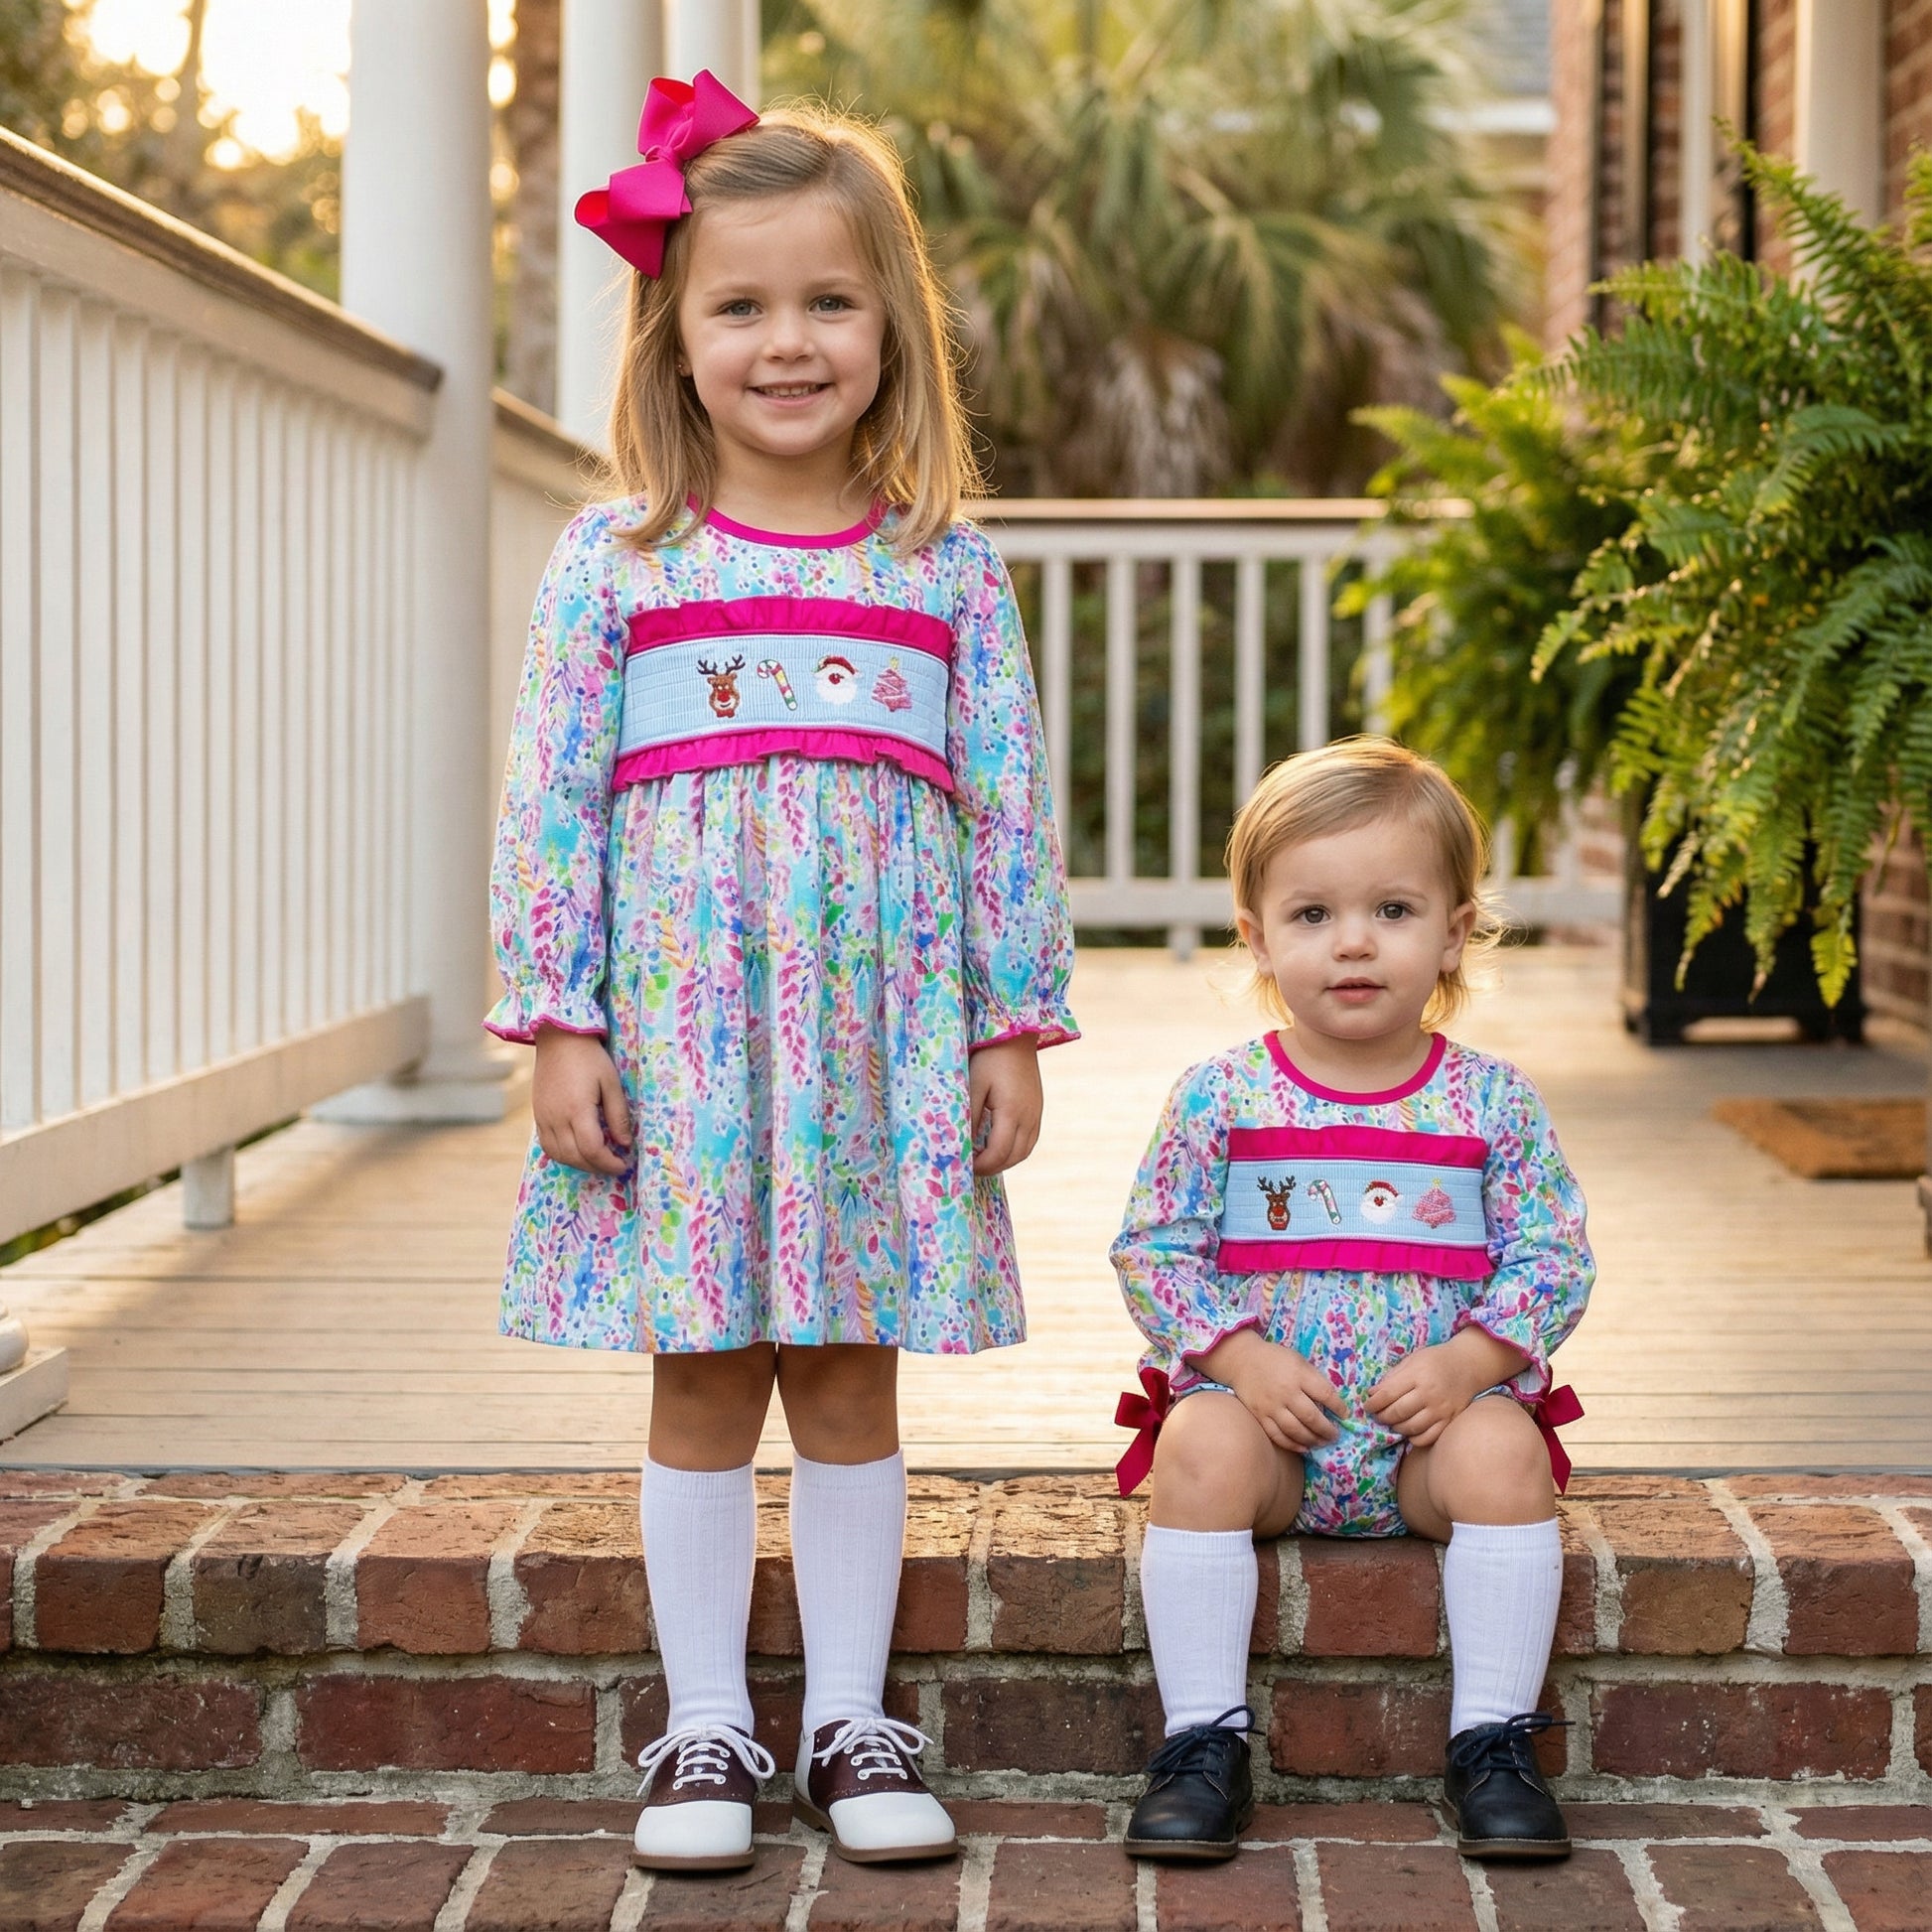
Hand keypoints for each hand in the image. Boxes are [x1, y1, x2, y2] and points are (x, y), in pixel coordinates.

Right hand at [531, 1028, 632, 1175]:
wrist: (558, 1039)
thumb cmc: (590, 1058)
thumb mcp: (611, 1083)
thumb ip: (618, 1115)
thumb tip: (624, 1144)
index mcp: (577, 1109)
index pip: (592, 1149)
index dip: (609, 1163)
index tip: (623, 1165)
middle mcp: (556, 1117)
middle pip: (575, 1156)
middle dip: (597, 1167)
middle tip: (614, 1165)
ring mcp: (543, 1117)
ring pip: (558, 1155)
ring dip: (579, 1164)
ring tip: (598, 1161)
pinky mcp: (537, 1115)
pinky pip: (547, 1145)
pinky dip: (563, 1155)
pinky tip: (578, 1151)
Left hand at [969, 1036, 1041, 1175]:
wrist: (1016, 1037)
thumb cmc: (990, 1057)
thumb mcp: (973, 1084)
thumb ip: (969, 1114)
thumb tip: (962, 1142)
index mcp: (1012, 1111)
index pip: (999, 1152)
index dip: (981, 1165)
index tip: (964, 1166)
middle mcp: (1029, 1117)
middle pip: (1014, 1157)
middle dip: (992, 1167)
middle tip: (971, 1167)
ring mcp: (1036, 1114)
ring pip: (1024, 1152)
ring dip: (1005, 1161)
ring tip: (983, 1160)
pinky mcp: (1037, 1110)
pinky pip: (1029, 1141)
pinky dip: (1014, 1151)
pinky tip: (998, 1146)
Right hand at [1202, 1328, 1346, 1453]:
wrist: (1243, 1360)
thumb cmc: (1276, 1359)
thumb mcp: (1298, 1360)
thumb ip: (1314, 1379)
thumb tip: (1332, 1402)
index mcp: (1298, 1374)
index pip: (1325, 1394)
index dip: (1339, 1407)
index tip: (1345, 1414)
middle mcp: (1286, 1392)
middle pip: (1311, 1417)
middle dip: (1327, 1430)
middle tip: (1335, 1435)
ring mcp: (1271, 1406)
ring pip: (1295, 1430)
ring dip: (1312, 1440)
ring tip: (1321, 1442)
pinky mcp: (1260, 1416)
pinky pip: (1277, 1435)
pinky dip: (1292, 1445)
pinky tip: (1303, 1447)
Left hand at [1365, 1328, 1526, 1448]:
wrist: (1467, 1365)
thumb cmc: (1435, 1360)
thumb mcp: (1411, 1360)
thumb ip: (1392, 1377)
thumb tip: (1372, 1394)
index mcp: (1417, 1375)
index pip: (1387, 1394)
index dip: (1373, 1403)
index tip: (1367, 1406)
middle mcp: (1429, 1394)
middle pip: (1397, 1413)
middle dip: (1382, 1416)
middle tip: (1378, 1415)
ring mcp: (1441, 1409)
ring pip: (1411, 1428)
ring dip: (1396, 1427)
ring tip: (1393, 1421)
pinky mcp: (1449, 1420)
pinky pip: (1428, 1437)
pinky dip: (1414, 1438)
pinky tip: (1410, 1430)